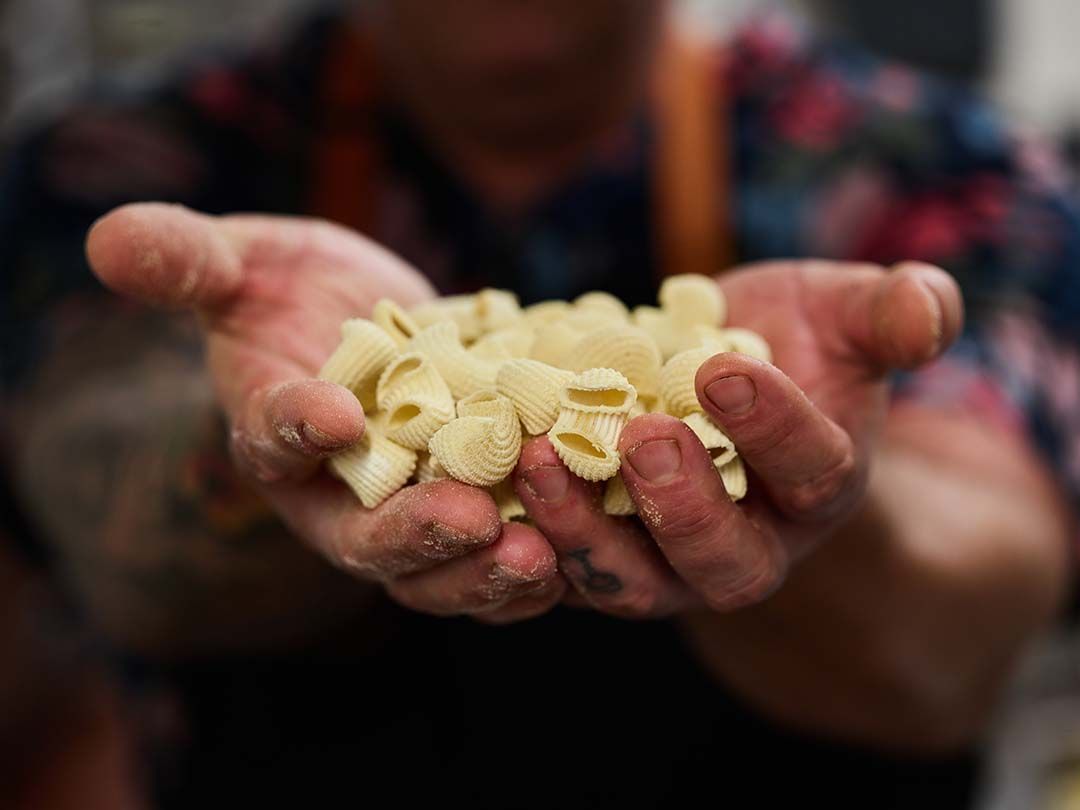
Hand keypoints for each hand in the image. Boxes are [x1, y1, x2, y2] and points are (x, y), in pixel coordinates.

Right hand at [87, 203, 565, 623]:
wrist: (371, 329)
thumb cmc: (295, 296)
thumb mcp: (246, 264)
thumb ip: (189, 259)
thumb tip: (110, 238)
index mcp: (279, 439)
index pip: (275, 441)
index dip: (295, 427)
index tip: (327, 413)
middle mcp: (344, 495)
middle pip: (369, 537)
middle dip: (415, 535)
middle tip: (468, 522)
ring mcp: (416, 513)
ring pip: (444, 570)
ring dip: (488, 572)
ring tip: (538, 560)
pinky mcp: (481, 512)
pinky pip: (507, 552)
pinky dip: (546, 556)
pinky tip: (586, 548)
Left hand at [513, 260, 962, 616]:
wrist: (710, 381)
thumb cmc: (786, 342)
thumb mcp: (837, 314)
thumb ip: (890, 314)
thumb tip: (928, 306)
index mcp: (815, 489)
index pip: (810, 472)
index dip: (774, 427)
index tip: (727, 369)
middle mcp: (745, 545)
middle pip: (722, 562)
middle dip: (683, 507)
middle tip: (640, 437)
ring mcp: (661, 561)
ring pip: (629, 582)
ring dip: (581, 530)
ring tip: (538, 457)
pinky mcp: (592, 551)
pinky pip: (555, 568)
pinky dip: (518, 536)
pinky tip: (477, 482)